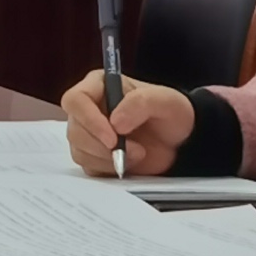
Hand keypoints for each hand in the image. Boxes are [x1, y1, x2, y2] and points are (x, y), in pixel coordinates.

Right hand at [58, 74, 191, 176]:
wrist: (180, 141)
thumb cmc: (172, 114)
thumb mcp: (166, 101)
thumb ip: (140, 103)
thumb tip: (115, 122)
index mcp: (99, 86)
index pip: (76, 100)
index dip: (89, 120)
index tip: (113, 138)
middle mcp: (88, 108)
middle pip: (75, 130)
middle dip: (104, 146)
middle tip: (137, 150)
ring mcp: (88, 133)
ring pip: (80, 151)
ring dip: (108, 159)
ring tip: (138, 154)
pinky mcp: (93, 155)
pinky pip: (89, 167)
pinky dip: (109, 169)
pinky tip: (129, 163)